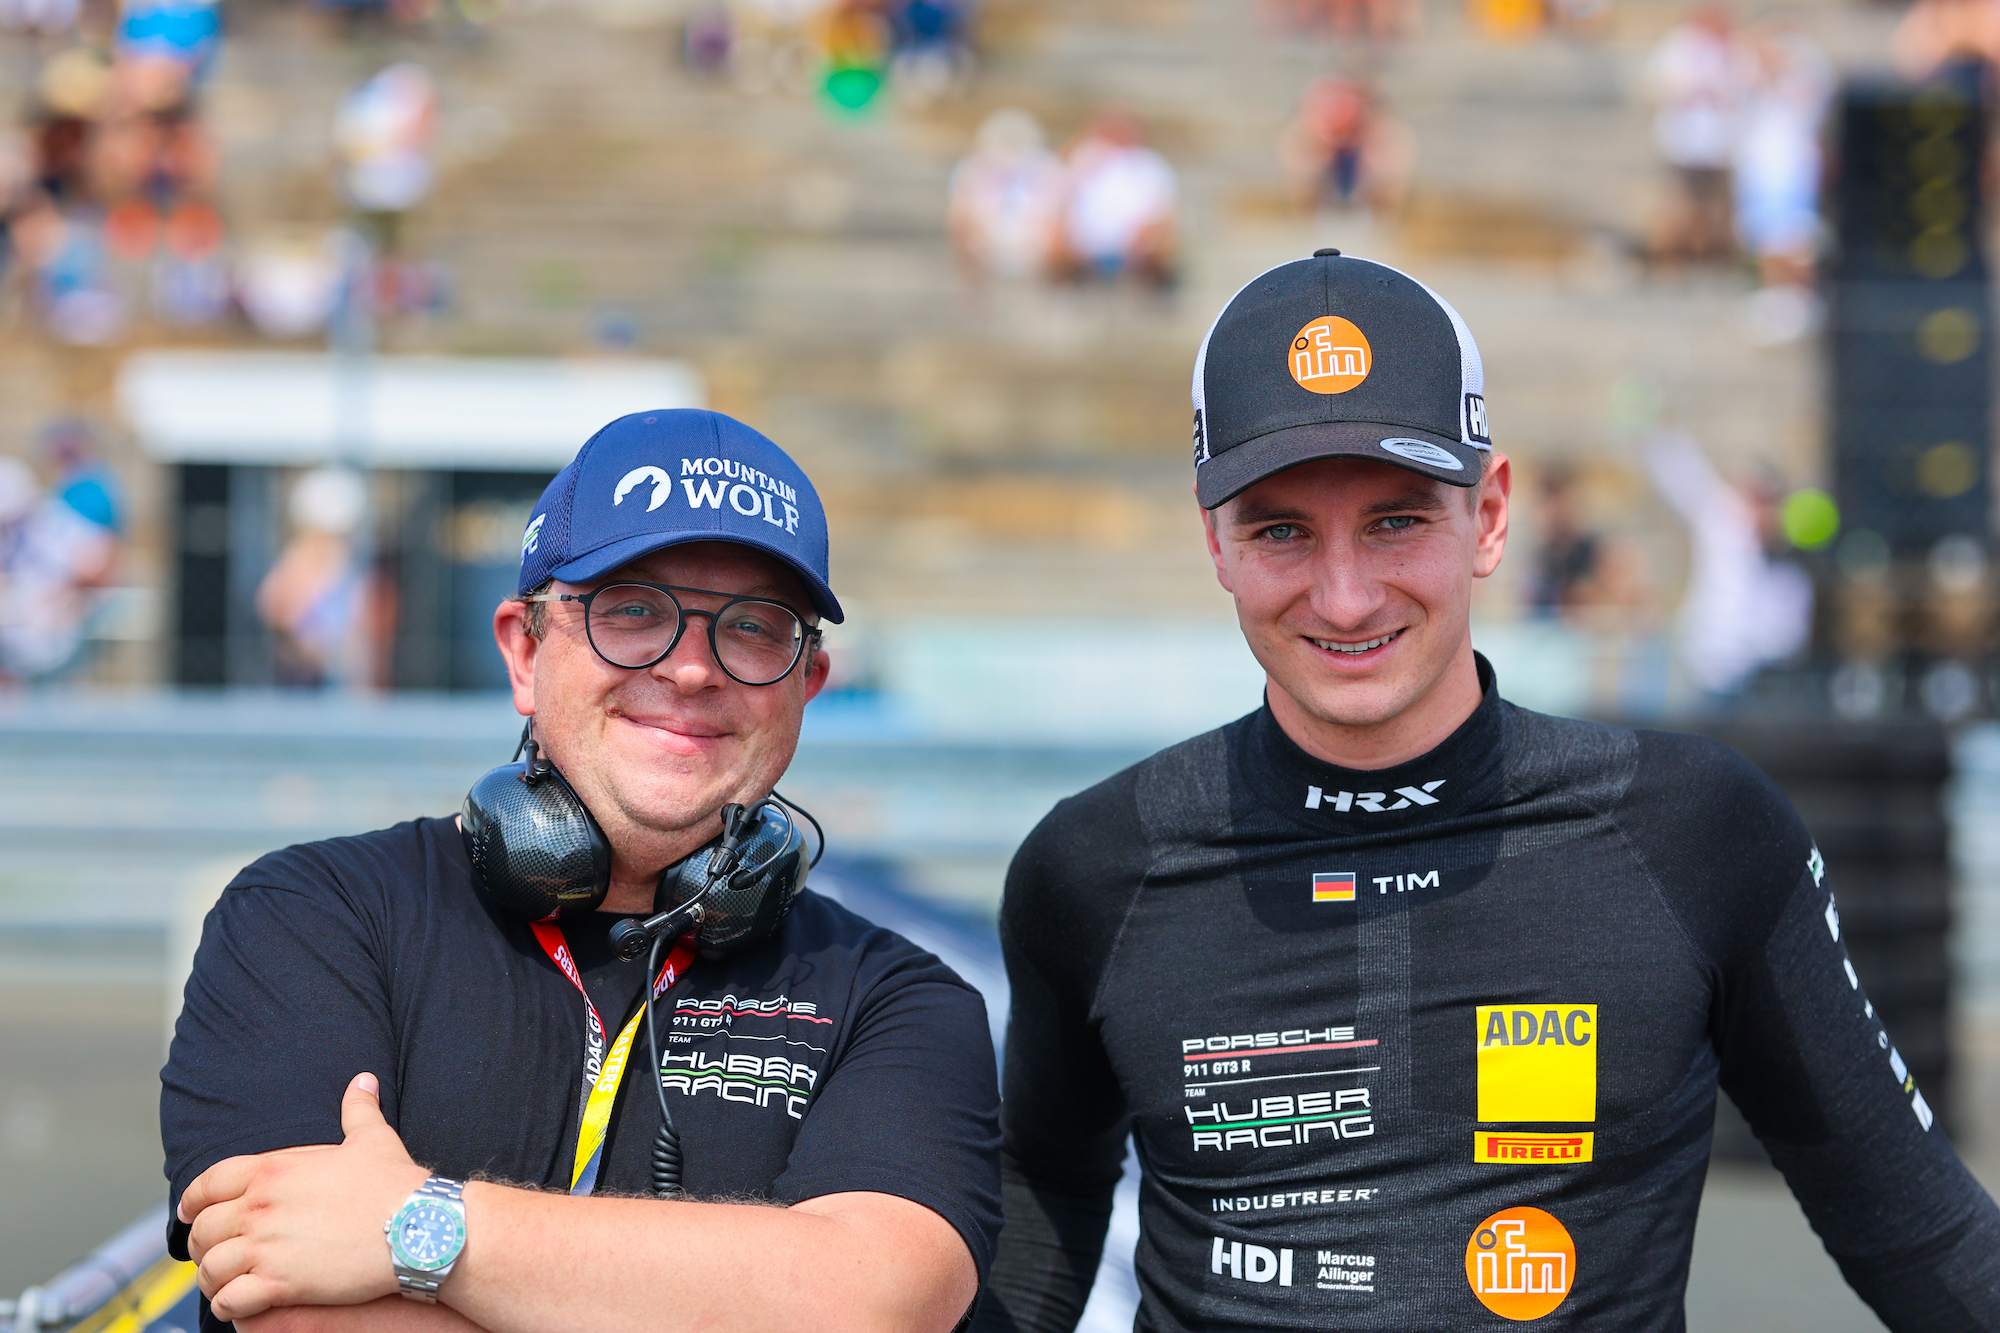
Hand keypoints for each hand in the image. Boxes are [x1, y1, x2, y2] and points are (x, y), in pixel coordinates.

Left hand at [181, 1073, 429, 1321]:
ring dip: (212, 1279)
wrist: (415, 1225)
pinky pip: (230, 1301)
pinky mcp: (279, 1284)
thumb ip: (358, 1108)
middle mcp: (259, 1208)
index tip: (188, 1213)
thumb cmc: (393, 1183)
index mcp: (273, 1170)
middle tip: (212, 1254)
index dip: (191, 1200)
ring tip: (223, 1284)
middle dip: (201, 1244)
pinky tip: (240, 1304)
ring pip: (210, 1269)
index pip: (208, 1183)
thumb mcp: (373, 1138)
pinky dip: (228, 1305)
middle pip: (203, 1229)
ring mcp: (266, 1247)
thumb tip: (364, 1080)